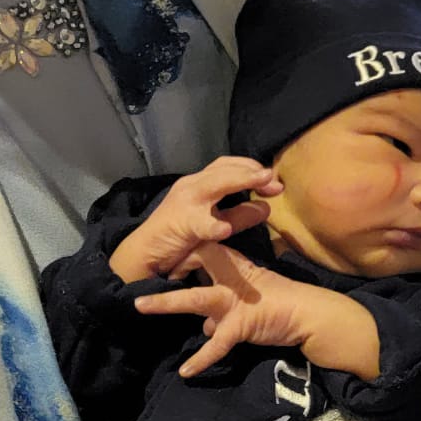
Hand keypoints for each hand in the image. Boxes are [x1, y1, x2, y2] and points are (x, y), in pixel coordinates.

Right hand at [112, 157, 281, 282]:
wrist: (145, 254)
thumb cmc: (179, 238)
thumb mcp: (215, 224)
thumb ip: (239, 215)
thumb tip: (267, 207)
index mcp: (199, 184)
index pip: (227, 166)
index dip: (251, 168)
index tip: (272, 178)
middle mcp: (192, 186)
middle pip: (224, 169)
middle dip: (252, 172)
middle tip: (275, 181)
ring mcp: (184, 202)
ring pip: (214, 185)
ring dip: (240, 181)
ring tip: (263, 184)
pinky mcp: (179, 223)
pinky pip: (199, 222)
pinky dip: (212, 224)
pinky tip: (225, 228)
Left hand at [135, 243, 377, 378]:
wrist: (309, 315)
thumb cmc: (282, 302)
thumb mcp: (250, 297)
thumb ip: (223, 309)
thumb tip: (204, 328)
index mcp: (235, 267)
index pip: (203, 248)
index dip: (182, 255)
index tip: (168, 268)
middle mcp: (232, 280)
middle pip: (195, 262)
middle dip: (168, 267)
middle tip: (141, 276)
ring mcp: (235, 302)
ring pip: (195, 300)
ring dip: (166, 303)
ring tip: (139, 307)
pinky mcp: (241, 326)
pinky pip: (217, 346)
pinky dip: (201, 359)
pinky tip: (186, 372)